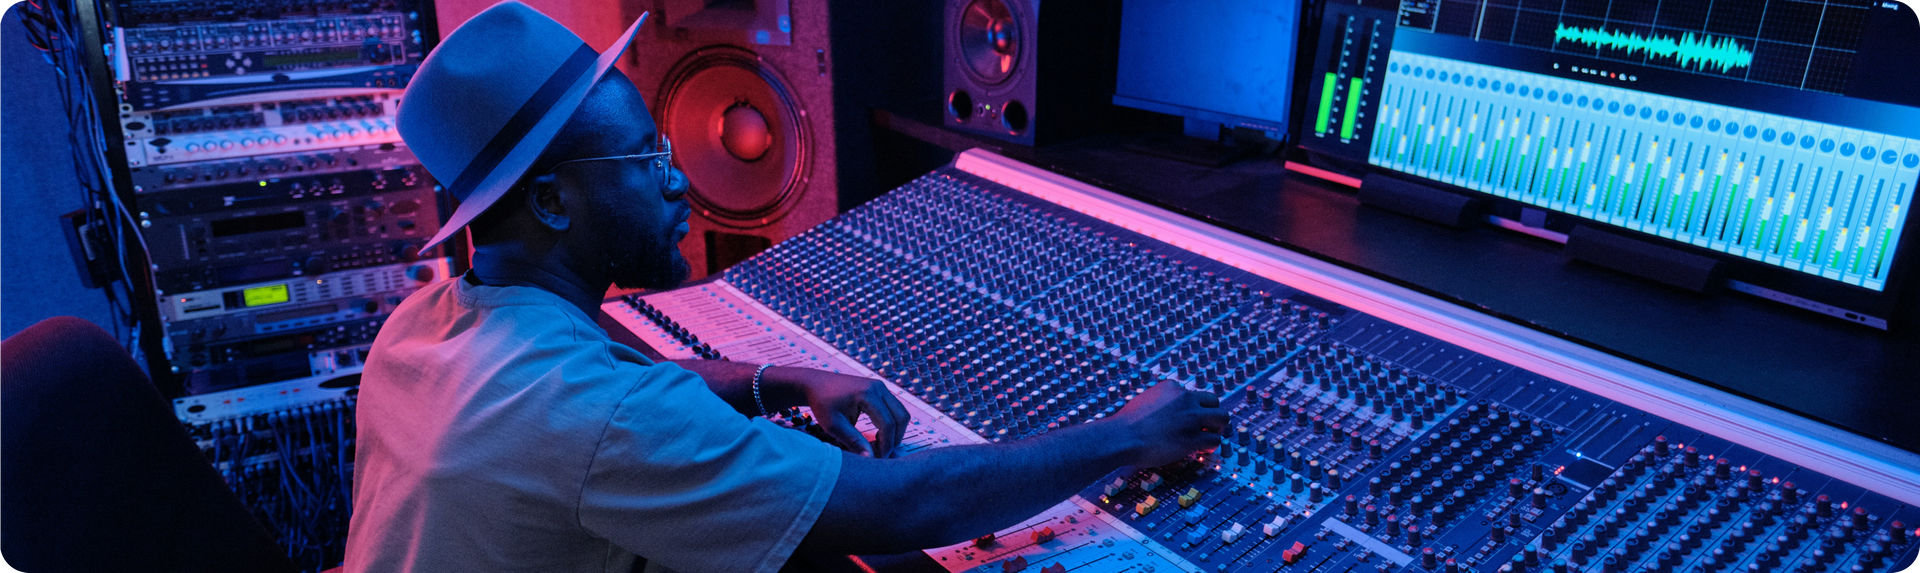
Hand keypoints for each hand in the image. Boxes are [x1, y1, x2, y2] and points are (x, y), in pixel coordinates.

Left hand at [769, 367, 910, 457]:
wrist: (816, 384)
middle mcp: (878, 387)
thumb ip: (853, 441)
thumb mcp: (834, 425)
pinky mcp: (880, 390)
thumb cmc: (822, 403)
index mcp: (867, 394)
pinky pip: (894, 409)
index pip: (887, 424)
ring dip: (895, 432)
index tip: (878, 458)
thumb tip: (870, 458)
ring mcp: (881, 387)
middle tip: (882, 454)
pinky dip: (891, 424)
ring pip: (901, 413)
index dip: (886, 444)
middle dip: (895, 439)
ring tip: (879, 446)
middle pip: (901, 417)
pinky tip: (877, 436)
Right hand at [1105, 381, 1227, 467]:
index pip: (1193, 394)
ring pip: (1222, 418)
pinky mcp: (1193, 438)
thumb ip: (1161, 402)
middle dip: (1212, 414)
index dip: (1193, 408)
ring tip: (1208, 437)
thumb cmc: (1126, 425)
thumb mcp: (1145, 401)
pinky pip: (1214, 440)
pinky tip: (1202, 450)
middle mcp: (1184, 399)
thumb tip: (1170, 414)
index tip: (1187, 419)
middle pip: (1214, 401)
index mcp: (1172, 387)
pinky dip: (1211, 446)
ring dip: (1217, 429)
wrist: (1121, 438)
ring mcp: (1191, 418)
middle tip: (1207, 426)